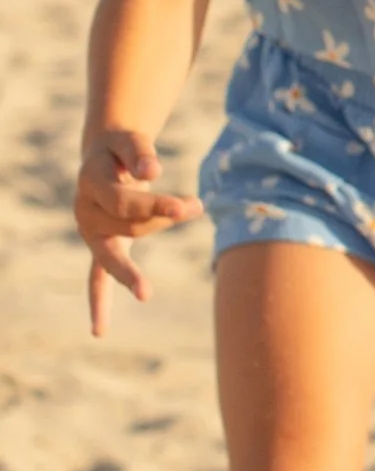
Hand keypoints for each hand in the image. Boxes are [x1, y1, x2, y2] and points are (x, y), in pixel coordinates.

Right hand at [74, 128, 202, 333]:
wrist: (105, 155)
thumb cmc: (122, 148)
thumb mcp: (129, 140)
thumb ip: (139, 151)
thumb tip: (152, 170)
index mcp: (89, 183)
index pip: (123, 202)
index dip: (155, 205)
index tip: (187, 206)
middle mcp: (85, 211)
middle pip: (127, 227)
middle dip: (160, 220)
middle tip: (194, 207)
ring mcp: (91, 233)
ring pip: (124, 248)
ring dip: (153, 238)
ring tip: (179, 231)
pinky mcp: (100, 246)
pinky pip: (95, 279)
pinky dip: (99, 303)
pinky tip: (100, 330)